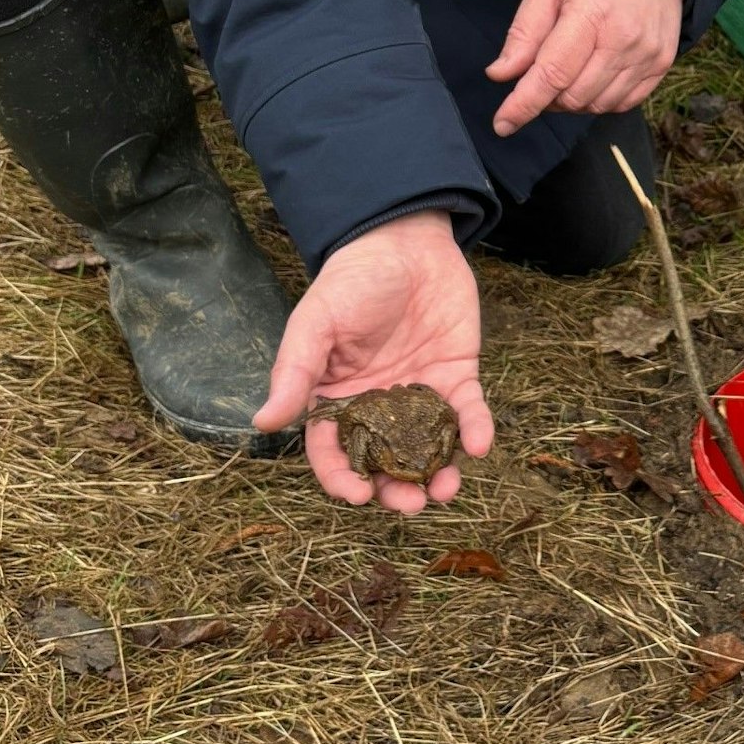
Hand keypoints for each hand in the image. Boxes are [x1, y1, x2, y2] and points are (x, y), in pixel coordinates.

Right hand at [252, 210, 493, 513]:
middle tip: (412, 504)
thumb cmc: (351, 280)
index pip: (334, 452)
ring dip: (438, 474)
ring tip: (446, 489)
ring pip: (427, 449)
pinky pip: (467, 413)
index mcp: (337, 399)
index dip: (342, 479)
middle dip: (396, 489)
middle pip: (385, 462)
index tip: (359, 495)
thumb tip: (263, 423)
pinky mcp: (457, 377)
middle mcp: (378, 406)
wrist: (405, 239)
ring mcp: (419, 394)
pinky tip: (479, 444)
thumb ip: (294, 373)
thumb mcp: (316, 323)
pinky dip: (475, 432)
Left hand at [485, 0, 685, 137]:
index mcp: (592, 12)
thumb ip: (524, 31)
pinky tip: (592, 76)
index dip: (523, 104)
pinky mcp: (663, 62)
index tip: (502, 124)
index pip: (552, 74)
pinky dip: (600, 100)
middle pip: (574, 96)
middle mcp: (625, 39)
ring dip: (572, 100)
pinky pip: (625, 102)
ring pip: (598, 105)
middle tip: (538, 74)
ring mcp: (648, 53)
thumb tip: (501, 75)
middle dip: (546, 97)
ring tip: (567, 70)